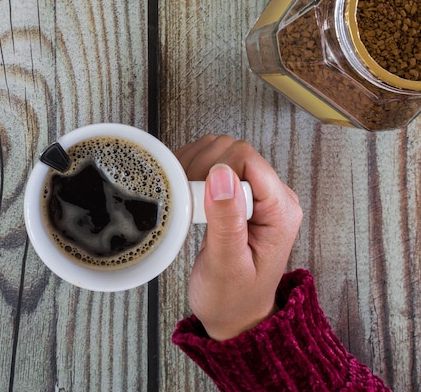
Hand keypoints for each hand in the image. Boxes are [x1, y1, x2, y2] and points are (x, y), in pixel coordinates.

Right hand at [175, 135, 302, 340]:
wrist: (233, 316)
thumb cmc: (232, 298)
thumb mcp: (226, 265)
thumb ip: (226, 221)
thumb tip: (221, 174)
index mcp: (280, 210)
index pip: (247, 158)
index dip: (215, 170)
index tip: (197, 198)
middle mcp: (271, 196)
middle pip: (232, 150)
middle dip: (202, 170)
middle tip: (190, 204)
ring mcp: (253, 194)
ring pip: (219, 152)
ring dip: (194, 170)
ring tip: (187, 203)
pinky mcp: (236, 195)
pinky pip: (211, 165)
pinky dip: (191, 174)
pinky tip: (185, 197)